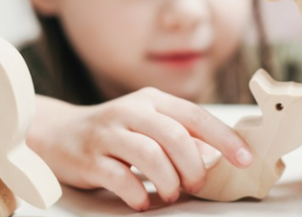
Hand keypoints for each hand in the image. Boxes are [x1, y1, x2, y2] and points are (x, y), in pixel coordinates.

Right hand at [27, 88, 252, 210]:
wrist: (56, 133)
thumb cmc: (114, 132)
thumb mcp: (149, 124)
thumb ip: (180, 135)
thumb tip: (217, 154)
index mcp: (152, 100)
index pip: (196, 116)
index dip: (224, 138)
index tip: (244, 158)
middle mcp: (131, 111)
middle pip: (175, 136)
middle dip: (194, 166)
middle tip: (196, 184)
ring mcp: (108, 133)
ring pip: (150, 155)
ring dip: (168, 181)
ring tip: (170, 193)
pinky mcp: (89, 158)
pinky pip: (120, 178)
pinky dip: (138, 194)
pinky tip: (142, 201)